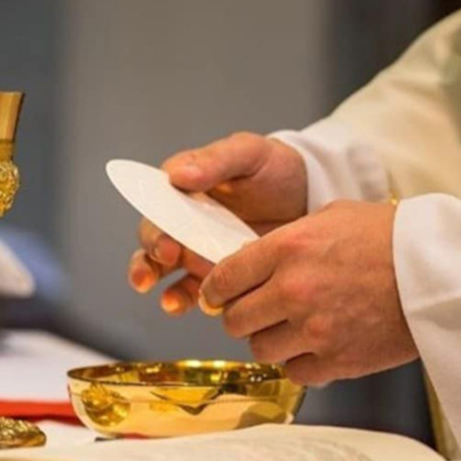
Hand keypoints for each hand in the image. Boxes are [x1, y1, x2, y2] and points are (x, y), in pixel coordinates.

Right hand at [127, 132, 306, 314]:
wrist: (310, 196)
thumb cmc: (275, 168)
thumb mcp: (249, 153)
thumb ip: (215, 160)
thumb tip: (176, 174)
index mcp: (183, 187)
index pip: (155, 206)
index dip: (154, 226)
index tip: (164, 244)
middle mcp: (182, 219)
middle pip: (154, 242)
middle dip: (151, 260)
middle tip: (168, 264)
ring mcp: (196, 248)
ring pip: (164, 270)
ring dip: (161, 287)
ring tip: (171, 302)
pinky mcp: (215, 272)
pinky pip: (192, 290)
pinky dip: (186, 300)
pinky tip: (193, 307)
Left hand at [199, 200, 416, 384]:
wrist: (439, 272)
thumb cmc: (390, 237)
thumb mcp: (332, 216)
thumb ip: (288, 238)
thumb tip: (254, 258)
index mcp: (288, 249)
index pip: (224, 278)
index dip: (216, 288)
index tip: (219, 294)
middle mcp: (293, 290)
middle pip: (234, 319)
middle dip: (241, 315)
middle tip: (256, 311)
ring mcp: (314, 330)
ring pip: (260, 348)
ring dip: (269, 339)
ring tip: (290, 328)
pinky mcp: (336, 360)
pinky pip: (293, 371)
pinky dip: (299, 361)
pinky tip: (315, 344)